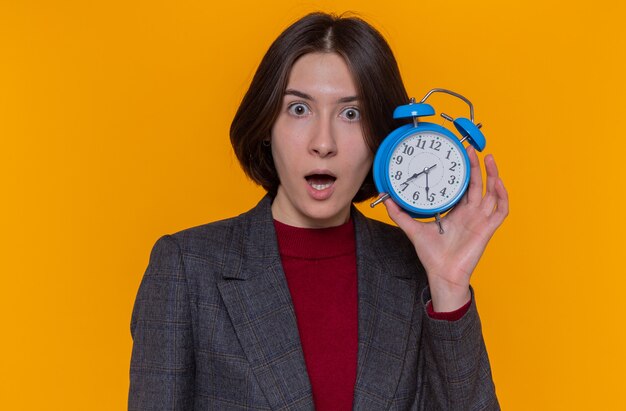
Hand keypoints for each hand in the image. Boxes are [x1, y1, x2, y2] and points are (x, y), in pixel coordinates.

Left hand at [383, 147, 508, 311]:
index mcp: (456, 212)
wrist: (442, 274)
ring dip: (493, 176)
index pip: (463, 186)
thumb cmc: (432, 256)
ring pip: (493, 193)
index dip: (464, 171)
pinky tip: (497, 183)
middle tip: (471, 148)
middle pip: (478, 184)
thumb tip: (385, 199)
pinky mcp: (487, 229)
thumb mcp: (412, 229)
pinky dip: (502, 196)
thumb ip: (399, 214)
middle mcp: (471, 213)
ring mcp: (481, 220)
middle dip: (477, 166)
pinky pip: (501, 210)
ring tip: (488, 159)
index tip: (458, 154)